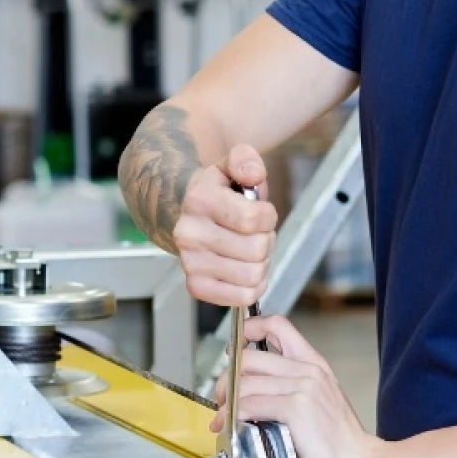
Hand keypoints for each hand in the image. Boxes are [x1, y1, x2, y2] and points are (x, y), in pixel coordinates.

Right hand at [173, 144, 277, 306]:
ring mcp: (189, 262)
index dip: (268, 217)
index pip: (253, 219)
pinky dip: (253, 287)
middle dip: (266, 240)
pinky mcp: (195, 286)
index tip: (261, 212)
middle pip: (257, 250)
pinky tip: (245, 271)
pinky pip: (242, 297)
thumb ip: (247, 160)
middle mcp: (188, 233)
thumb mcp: (234, 164)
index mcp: (199, 199)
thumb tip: (252, 174)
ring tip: (250, 251)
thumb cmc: (222, 192)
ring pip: (253, 276)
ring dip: (261, 264)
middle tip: (256, 234)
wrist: (193, 215)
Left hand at [212, 314, 384, 457]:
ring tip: (224, 418)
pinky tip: (233, 426)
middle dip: (226, 378)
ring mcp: (303, 388)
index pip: (277, 325)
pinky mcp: (296, 409)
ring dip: (226, 401)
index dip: (250, 328)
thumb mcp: (320, 399)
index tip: (235, 344)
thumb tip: (253, 385)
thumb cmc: (338, 440)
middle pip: (249, 356)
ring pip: (244, 383)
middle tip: (223, 397)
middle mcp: (308, 370)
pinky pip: (250, 405)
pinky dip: (234, 416)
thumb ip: (293, 384)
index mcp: (314, 363)